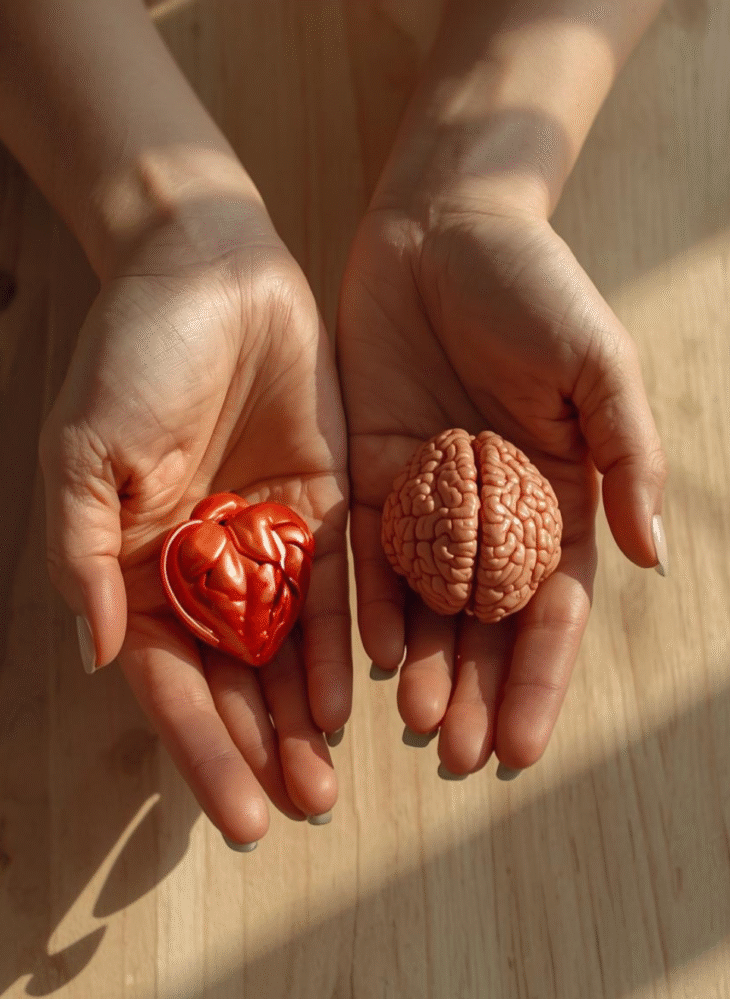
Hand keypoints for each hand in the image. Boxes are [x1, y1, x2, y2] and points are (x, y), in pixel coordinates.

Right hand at [39, 202, 350, 845]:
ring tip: (328, 780)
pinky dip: (345, 642)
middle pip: (232, 679)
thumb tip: (99, 655)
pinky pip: (337, 586)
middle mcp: (202, 566)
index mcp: (135, 564)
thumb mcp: (83, 450)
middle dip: (260, 747)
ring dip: (305, 715)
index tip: (235, 816)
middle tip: (298, 810)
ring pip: (287, 648)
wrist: (208, 269)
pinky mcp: (324, 506)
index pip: (167, 679)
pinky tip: (358, 695)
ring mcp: (265, 540)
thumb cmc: (131, 353)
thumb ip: (82, 553)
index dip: (200, 747)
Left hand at [337, 196, 666, 773]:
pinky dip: (367, 601)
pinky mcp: (371, 473)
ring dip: (420, 663)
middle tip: (454, 754)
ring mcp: (431, 499)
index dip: (538, 678)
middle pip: (485, 622)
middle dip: (474, 689)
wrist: (441, 228)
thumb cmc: (534, 287)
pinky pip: (367, 551)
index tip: (519, 746)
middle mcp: (495, 510)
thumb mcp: (598, 365)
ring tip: (409, 721)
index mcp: (561, 494)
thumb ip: (627, 460)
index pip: (552, 609)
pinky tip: (362, 652)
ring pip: (426, 601)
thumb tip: (652, 558)